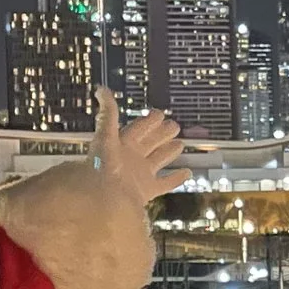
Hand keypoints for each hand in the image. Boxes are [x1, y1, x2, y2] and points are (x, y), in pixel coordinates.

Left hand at [93, 90, 186, 206]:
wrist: (102, 198)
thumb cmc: (101, 167)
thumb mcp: (105, 136)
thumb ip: (107, 114)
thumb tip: (101, 89)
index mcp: (121, 145)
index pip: (137, 129)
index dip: (148, 121)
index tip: (160, 113)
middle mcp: (130, 159)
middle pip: (149, 143)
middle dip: (161, 134)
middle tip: (175, 125)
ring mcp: (139, 175)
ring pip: (158, 160)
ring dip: (168, 152)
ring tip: (180, 143)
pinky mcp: (146, 191)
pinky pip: (164, 183)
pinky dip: (176, 178)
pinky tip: (187, 172)